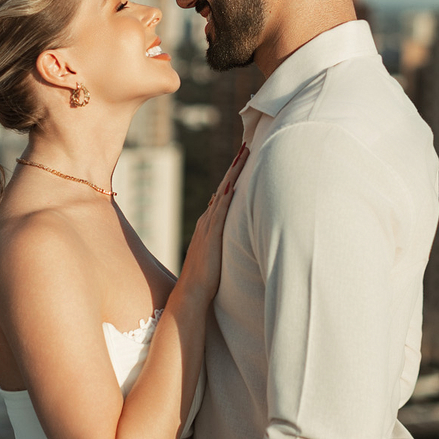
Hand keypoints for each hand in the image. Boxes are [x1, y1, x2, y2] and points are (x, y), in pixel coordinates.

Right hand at [177, 143, 247, 302]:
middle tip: (246, 147)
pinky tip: (232, 184)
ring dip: (233, 174)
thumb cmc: (206, 277)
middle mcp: (208, 219)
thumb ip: (221, 241)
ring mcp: (209, 226)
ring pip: (223, 193)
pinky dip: (226, 196)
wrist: (192, 290)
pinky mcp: (212, 235)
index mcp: (210, 223)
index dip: (233, 176)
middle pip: (224, 187)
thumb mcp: (216, 252)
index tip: (243, 160)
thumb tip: (227, 234)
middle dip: (235, 167)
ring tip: (244, 156)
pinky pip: (220, 211)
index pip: (223, 193)